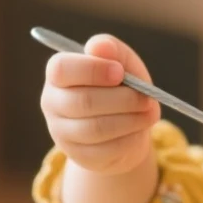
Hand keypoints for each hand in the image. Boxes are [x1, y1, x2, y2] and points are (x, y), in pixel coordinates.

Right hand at [41, 34, 160, 174]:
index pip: (62, 69)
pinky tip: (141, 129)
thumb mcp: (121, 63)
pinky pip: (107, 150)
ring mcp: (62, 133)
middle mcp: (52, 103)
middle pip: (83, 102)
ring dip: (130, 119)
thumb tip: (98, 45)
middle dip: (122, 99)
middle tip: (146, 97)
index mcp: (59, 74)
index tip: (120, 72)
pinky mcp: (79, 156)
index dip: (92, 70)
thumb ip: (112, 50)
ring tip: (150, 111)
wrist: (125, 127)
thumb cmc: (120, 87)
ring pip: (96, 128)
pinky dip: (131, 138)